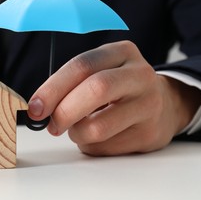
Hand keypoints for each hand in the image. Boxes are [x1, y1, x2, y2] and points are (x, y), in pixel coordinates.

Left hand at [27, 41, 200, 155]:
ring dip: (77, 134)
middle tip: (52, 125)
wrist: (165, 105)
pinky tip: (99, 138)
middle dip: (64, 111)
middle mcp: (139, 75)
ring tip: (78, 130)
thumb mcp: (102, 71)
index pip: (82, 65)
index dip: (53, 88)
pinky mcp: (150, 134)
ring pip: (99, 126)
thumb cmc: (119, 88)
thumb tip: (39, 107)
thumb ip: (73, 83)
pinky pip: (107, 147)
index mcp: (121, 52)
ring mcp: (149, 105)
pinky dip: (92, 146)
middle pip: (96, 90)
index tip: (35, 107)